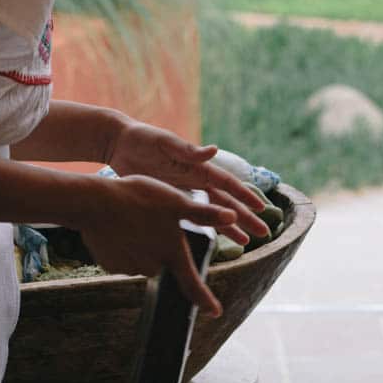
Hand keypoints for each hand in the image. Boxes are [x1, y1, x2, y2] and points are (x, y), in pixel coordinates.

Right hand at [78, 174, 248, 316]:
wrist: (94, 202)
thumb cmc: (139, 199)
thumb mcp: (176, 202)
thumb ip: (204, 214)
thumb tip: (232, 216)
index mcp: (172, 254)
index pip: (193, 284)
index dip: (206, 299)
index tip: (215, 311)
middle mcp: (153, 266)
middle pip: (162, 264)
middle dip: (159, 249)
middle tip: (149, 222)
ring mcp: (129, 268)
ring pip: (141, 260)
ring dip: (139, 246)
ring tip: (132, 222)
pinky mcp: (109, 264)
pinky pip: (121, 258)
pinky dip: (121, 246)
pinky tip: (117, 228)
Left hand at [106, 117, 268, 242]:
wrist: (119, 144)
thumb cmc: (142, 138)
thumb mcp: (164, 142)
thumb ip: (187, 150)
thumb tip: (214, 150)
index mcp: (198, 167)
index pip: (228, 184)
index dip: (245, 196)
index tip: (261, 209)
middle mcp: (196, 181)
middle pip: (227, 202)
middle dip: (246, 217)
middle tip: (263, 233)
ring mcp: (185, 192)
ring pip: (213, 213)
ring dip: (230, 227)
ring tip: (245, 243)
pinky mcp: (171, 201)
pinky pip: (193, 218)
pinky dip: (204, 229)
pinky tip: (212, 242)